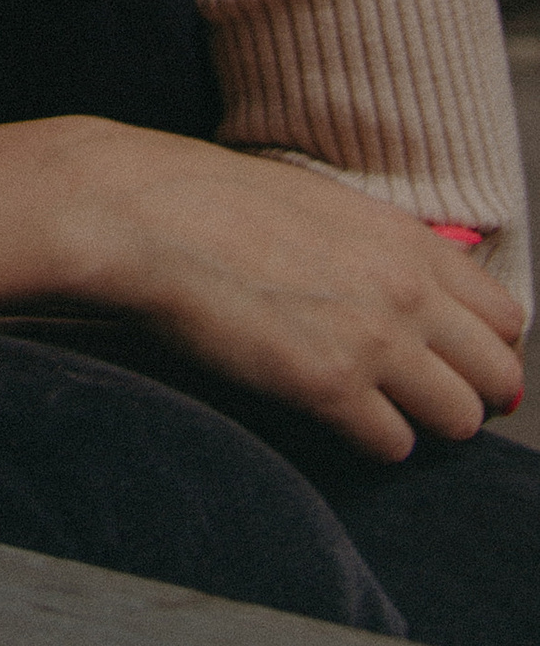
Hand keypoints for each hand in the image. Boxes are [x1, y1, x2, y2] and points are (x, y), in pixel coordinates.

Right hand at [76, 127, 525, 460]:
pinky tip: (333, 417)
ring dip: (423, 421)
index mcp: (405, 238)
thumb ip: (376, 248)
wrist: (143, 212)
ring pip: (460, 419)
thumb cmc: (212, 200)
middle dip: (468, 391)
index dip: (482, 344)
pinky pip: (394, 445)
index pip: (505, 315)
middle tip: (425, 396)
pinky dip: (371, 441)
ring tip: (377, 408)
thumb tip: (408, 290)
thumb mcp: (316, 203)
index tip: (452, 358)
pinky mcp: (329, 388)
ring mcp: (374, 340)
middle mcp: (406, 290)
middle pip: (498, 374)